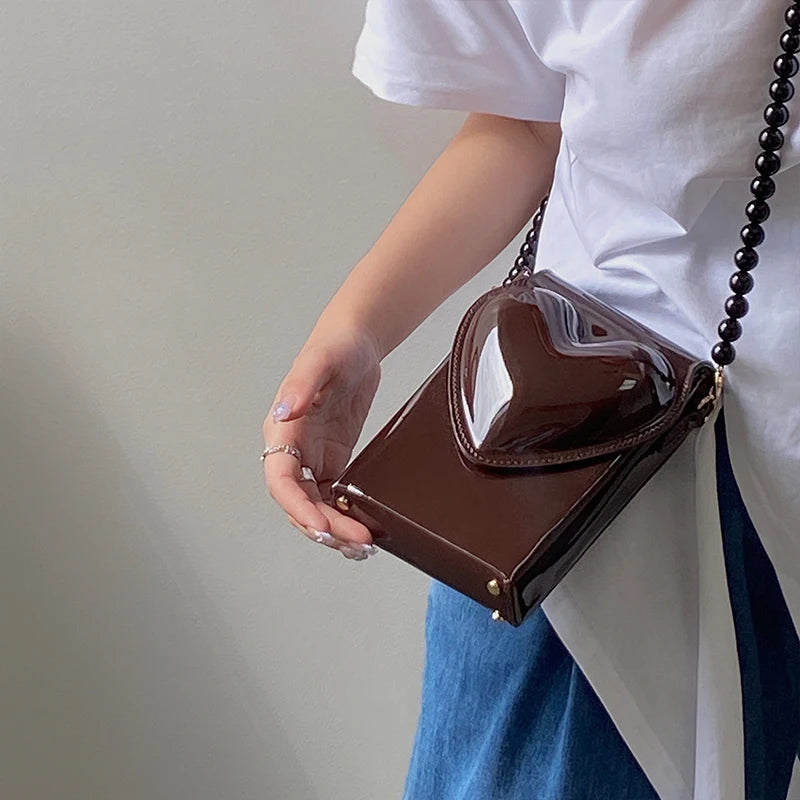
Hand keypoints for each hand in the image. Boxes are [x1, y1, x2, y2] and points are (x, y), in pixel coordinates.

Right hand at [262, 324, 381, 559]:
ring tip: (362, 547)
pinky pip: (334, 497)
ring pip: (317, 506)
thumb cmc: (335, 346)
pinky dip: (345, 517)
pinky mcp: (333, 460)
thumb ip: (300, 385)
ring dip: (335, 530)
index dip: (298, 507)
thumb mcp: (320, 361)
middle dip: (325, 526)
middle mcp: (293, 450)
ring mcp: (313, 457)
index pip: (281, 481)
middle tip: (356, 542)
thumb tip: (282, 413)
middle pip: (301, 502)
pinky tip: (364, 530)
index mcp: (282, 431)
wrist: (358, 343)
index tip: (322, 525)